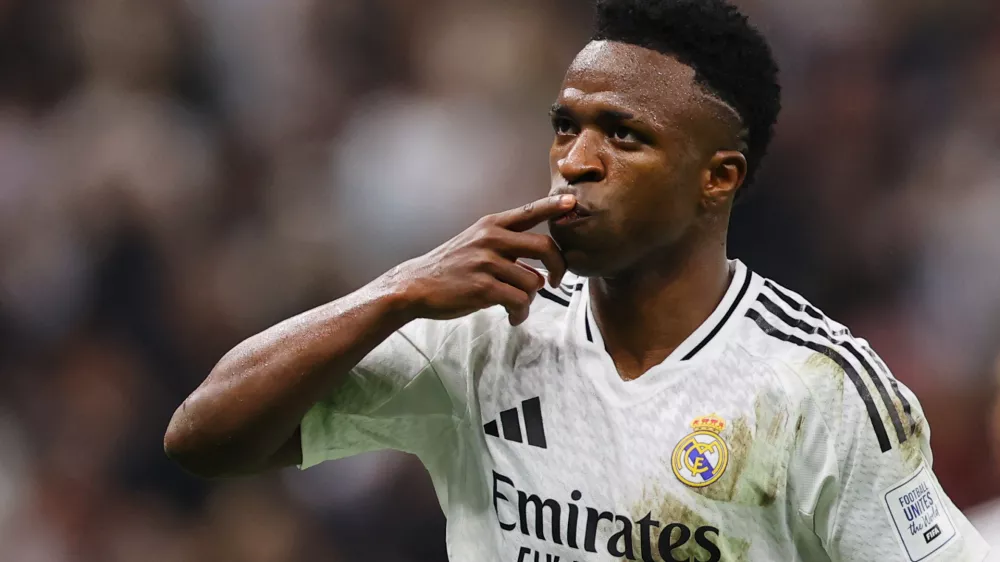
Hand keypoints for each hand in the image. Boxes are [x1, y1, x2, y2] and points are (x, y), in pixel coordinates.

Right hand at [388, 194, 575, 325]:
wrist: (416, 285)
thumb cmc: (451, 267)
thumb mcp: (476, 243)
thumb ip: (506, 248)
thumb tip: (540, 272)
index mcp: (492, 225)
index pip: (529, 211)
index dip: (553, 207)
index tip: (572, 203)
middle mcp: (491, 239)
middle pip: (544, 247)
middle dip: (559, 267)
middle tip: (557, 281)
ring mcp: (487, 263)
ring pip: (534, 282)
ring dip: (531, 299)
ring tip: (517, 305)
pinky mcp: (482, 288)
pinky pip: (519, 302)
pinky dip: (520, 313)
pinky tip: (512, 317)